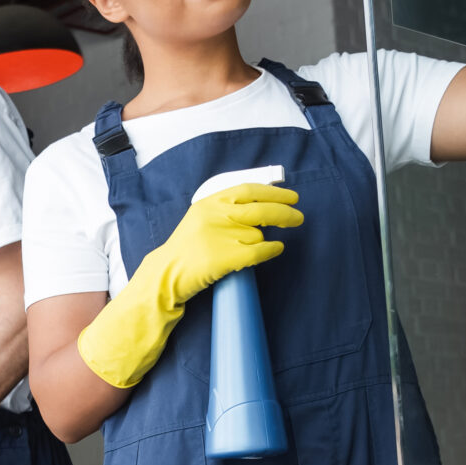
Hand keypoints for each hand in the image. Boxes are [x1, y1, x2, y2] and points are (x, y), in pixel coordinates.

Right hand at [151, 183, 301, 300]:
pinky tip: (277, 248)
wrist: (166, 274)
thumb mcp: (201, 218)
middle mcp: (216, 215)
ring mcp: (221, 236)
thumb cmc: (186, 248)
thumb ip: (227, 209)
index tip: (291, 197)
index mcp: (210, 202)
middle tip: (299, 217)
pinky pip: (260, 250)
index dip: (274, 192)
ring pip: (258, 234)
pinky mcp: (225, 257)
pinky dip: (272, 250)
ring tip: (253, 246)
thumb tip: (264, 203)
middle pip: (261, 210)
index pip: (248, 190)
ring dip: (262, 240)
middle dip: (285, 213)